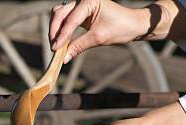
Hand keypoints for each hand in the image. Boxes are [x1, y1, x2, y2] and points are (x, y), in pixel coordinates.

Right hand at [50, 0, 169, 62]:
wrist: (132, 24)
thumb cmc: (120, 28)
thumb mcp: (98, 38)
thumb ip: (79, 46)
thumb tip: (64, 58)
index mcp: (90, 0)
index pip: (71, 20)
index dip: (62, 36)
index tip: (55, 49)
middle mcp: (83, 0)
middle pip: (60, 13)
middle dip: (55, 31)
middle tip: (53, 48)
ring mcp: (80, 4)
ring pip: (59, 14)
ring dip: (55, 29)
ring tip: (55, 45)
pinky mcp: (79, 11)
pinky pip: (64, 18)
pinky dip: (60, 29)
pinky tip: (60, 41)